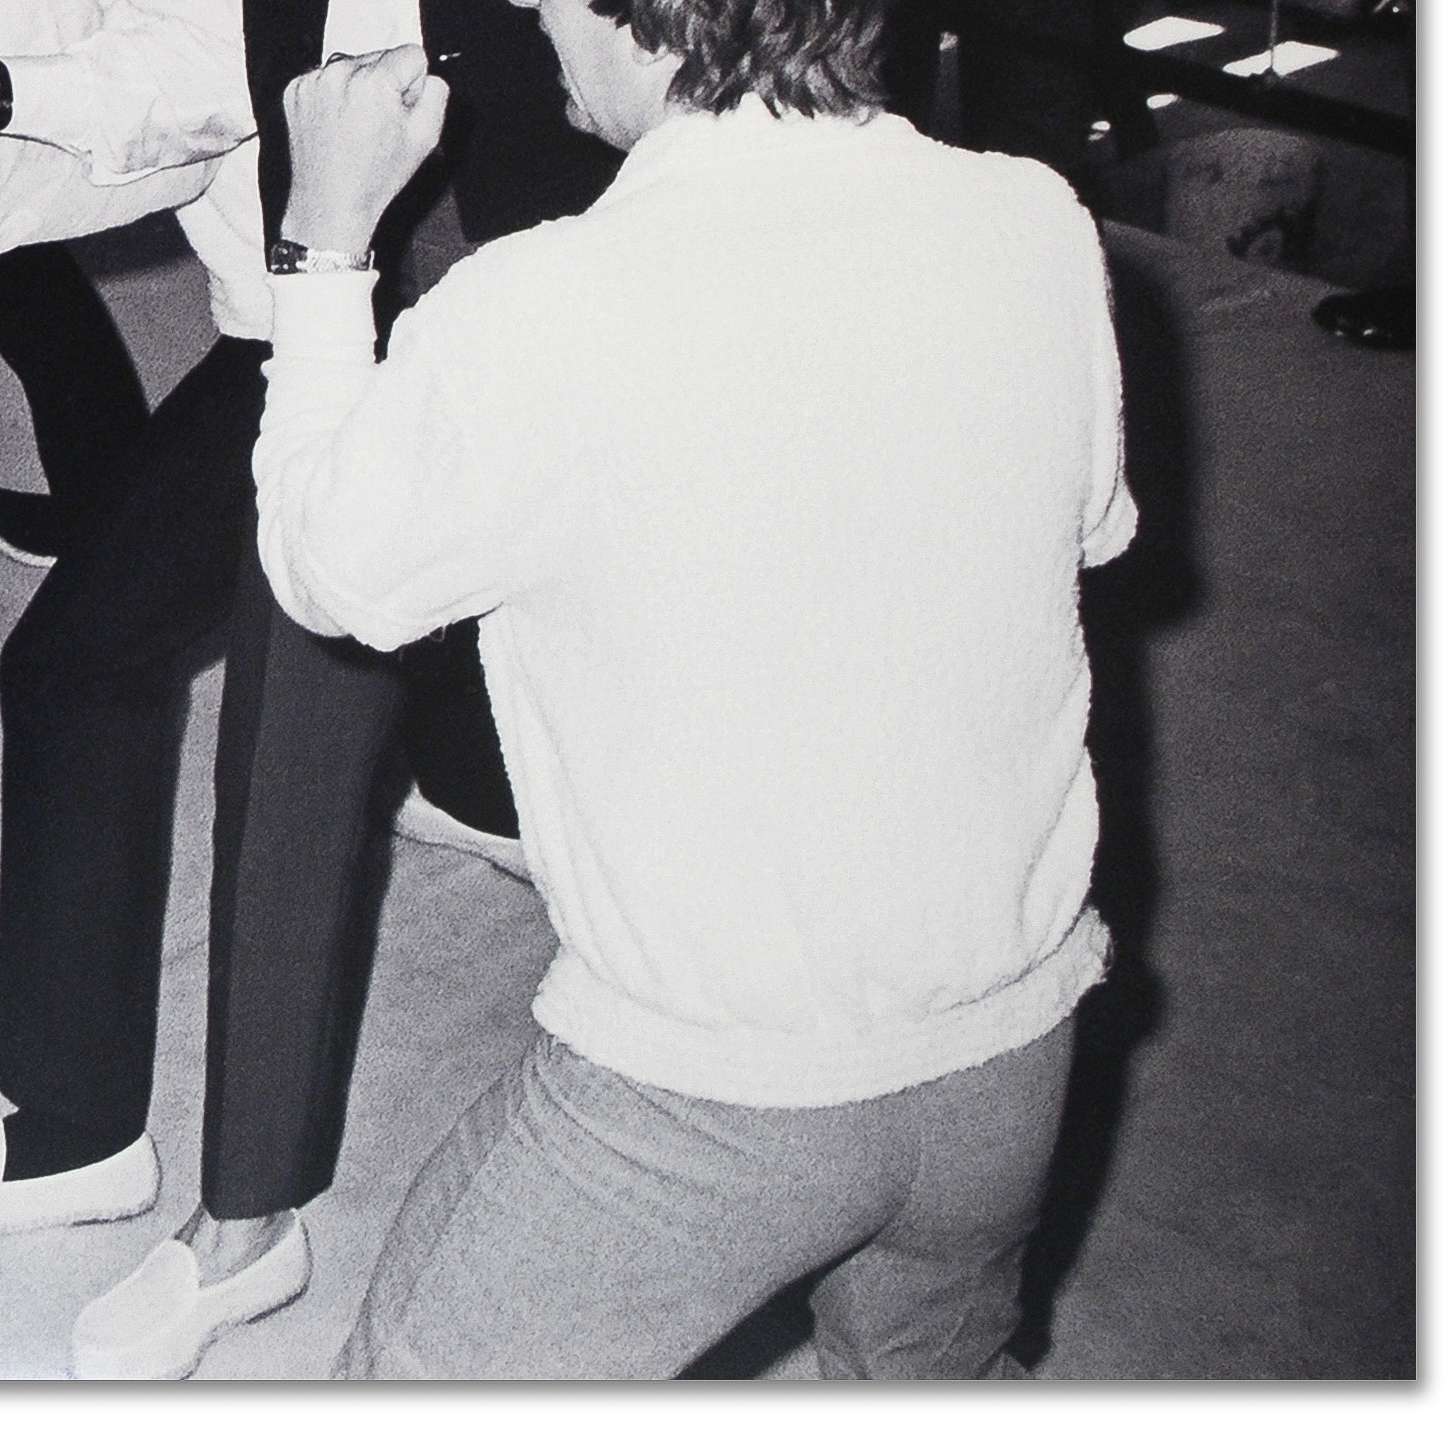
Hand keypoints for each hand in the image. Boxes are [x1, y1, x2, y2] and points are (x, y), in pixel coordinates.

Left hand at [279, 45, 447, 255]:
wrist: (331, 203)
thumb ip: (436, 95)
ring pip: (352, 66)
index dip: (415, 84)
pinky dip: (335, 97)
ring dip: (360, 89)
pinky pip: (326, 79)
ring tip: (358, 129)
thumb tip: (428, 76)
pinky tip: (338, 127)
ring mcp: (315, 81)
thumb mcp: (426, 140)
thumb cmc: (376, 178)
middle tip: (380, 126)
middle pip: (380, 56)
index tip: (405, 110)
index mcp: (375, 83)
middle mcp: (341, 73)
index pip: (411, 54)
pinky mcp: (296, 90)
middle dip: (386, 85)